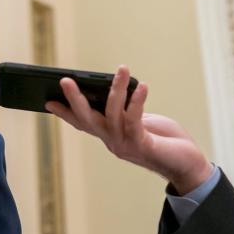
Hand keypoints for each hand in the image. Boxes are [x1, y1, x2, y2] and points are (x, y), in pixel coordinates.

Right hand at [47, 65, 212, 193]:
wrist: (187, 165)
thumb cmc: (165, 140)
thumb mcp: (141, 120)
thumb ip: (125, 110)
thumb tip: (114, 88)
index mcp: (109, 135)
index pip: (81, 123)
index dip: (64, 112)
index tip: (47, 101)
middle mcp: (112, 141)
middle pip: (87, 119)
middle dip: (75, 99)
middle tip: (65, 80)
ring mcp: (125, 145)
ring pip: (112, 114)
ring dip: (116, 89)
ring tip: (122, 69)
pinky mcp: (142, 145)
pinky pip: (134, 120)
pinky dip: (136, 102)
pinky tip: (142, 87)